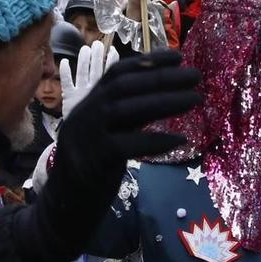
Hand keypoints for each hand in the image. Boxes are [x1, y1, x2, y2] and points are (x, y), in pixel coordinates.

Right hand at [39, 52, 203, 239]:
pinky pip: (129, 144)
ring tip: (195, 99)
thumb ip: (128, 114)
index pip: (118, 72)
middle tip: (196, 76)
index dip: (148, 61)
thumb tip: (164, 94)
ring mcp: (88, 135)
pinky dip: (156, 140)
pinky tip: (180, 140)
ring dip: (165, 102)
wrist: (65, 205)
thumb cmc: (92, 166)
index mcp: (88, 103)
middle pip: (125, 86)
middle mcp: (85, 113)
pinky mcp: (95, 160)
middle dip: (162, 77)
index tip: (178, 56)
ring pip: (127, 109)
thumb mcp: (108, 132)